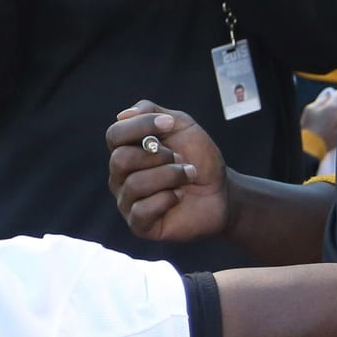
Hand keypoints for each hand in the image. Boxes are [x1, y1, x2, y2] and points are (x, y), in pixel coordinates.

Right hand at [107, 102, 231, 242]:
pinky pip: (142, 210)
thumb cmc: (198, 159)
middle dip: (158, 156)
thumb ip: (151, 111)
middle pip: (120, 159)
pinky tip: (179, 197)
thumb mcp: (181, 125)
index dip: (141, 126)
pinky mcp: (139, 224)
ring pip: (135, 184)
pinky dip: (167, 199)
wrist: (222, 192)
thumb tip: (122, 115)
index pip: (114, 135)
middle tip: (179, 158)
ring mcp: (127, 201)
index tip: (170, 125)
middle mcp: (120, 176)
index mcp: (126, 150)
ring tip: (188, 176)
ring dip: (170, 176)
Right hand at [301, 87, 336, 153]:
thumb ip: (322, 99)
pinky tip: (334, 127)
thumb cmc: (309, 128)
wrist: (312, 148)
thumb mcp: (310, 109)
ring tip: (332, 119)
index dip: (335, 95)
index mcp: (333, 107)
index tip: (332, 97)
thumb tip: (329, 92)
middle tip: (332, 108)